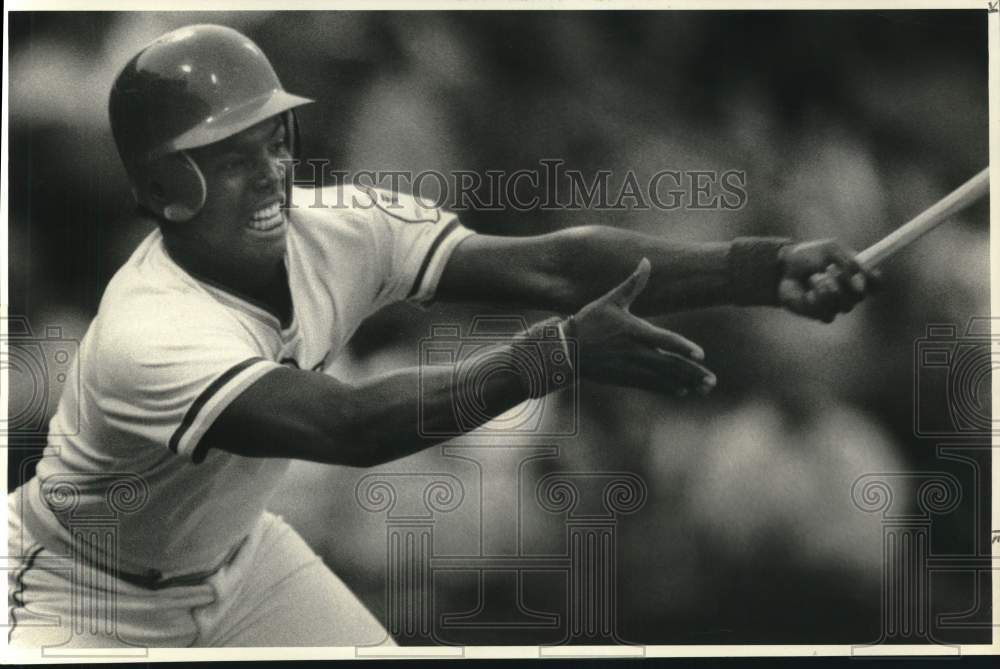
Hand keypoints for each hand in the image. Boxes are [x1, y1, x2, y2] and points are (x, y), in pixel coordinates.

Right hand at [566, 258, 715, 396]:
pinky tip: (683, 391)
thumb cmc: (589, 321)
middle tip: (711, 381)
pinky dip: (668, 388)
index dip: (683, 347)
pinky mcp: (625, 378)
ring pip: (663, 378)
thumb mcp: (611, 300)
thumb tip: (646, 261)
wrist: (566, 349)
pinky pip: (651, 385)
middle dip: (692, 374)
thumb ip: (632, 284)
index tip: (701, 354)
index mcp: (634, 331)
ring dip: (686, 384)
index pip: (664, 340)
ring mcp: (631, 368)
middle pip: (669, 365)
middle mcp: (635, 352)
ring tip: (705, 388)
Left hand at [777, 239, 880, 322]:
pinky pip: (828, 314)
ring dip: (827, 289)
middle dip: (843, 281)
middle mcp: (850, 292)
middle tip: (829, 269)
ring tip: (813, 278)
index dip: (873, 281)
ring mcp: (837, 304)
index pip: (876, 284)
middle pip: (860, 296)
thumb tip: (857, 276)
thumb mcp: (830, 249)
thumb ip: (847, 261)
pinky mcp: (821, 314)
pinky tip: (808, 293)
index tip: (864, 274)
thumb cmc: (809, 256)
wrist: (784, 267)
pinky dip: (817, 301)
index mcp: (856, 275)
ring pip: (844, 306)